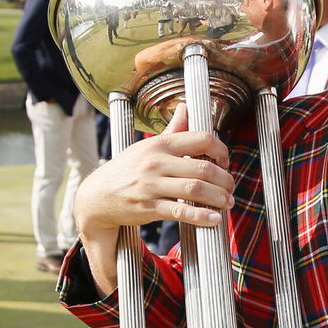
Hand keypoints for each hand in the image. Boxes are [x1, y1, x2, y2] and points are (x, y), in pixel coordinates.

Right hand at [74, 105, 233, 294]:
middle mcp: (156, 162)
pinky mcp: (149, 207)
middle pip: (204, 168)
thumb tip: (186, 107)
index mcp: (160, 144)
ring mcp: (152, 185)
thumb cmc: (127, 170)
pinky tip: (214, 220)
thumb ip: (172, 130)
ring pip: (196, 189)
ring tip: (226, 203)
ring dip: (218, 198)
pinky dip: (201, 217)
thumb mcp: (147, 146)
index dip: (221, 151)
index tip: (225, 162)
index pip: (202, 139)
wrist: (97, 196)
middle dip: (225, 180)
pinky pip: (181, 211)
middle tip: (230, 188)